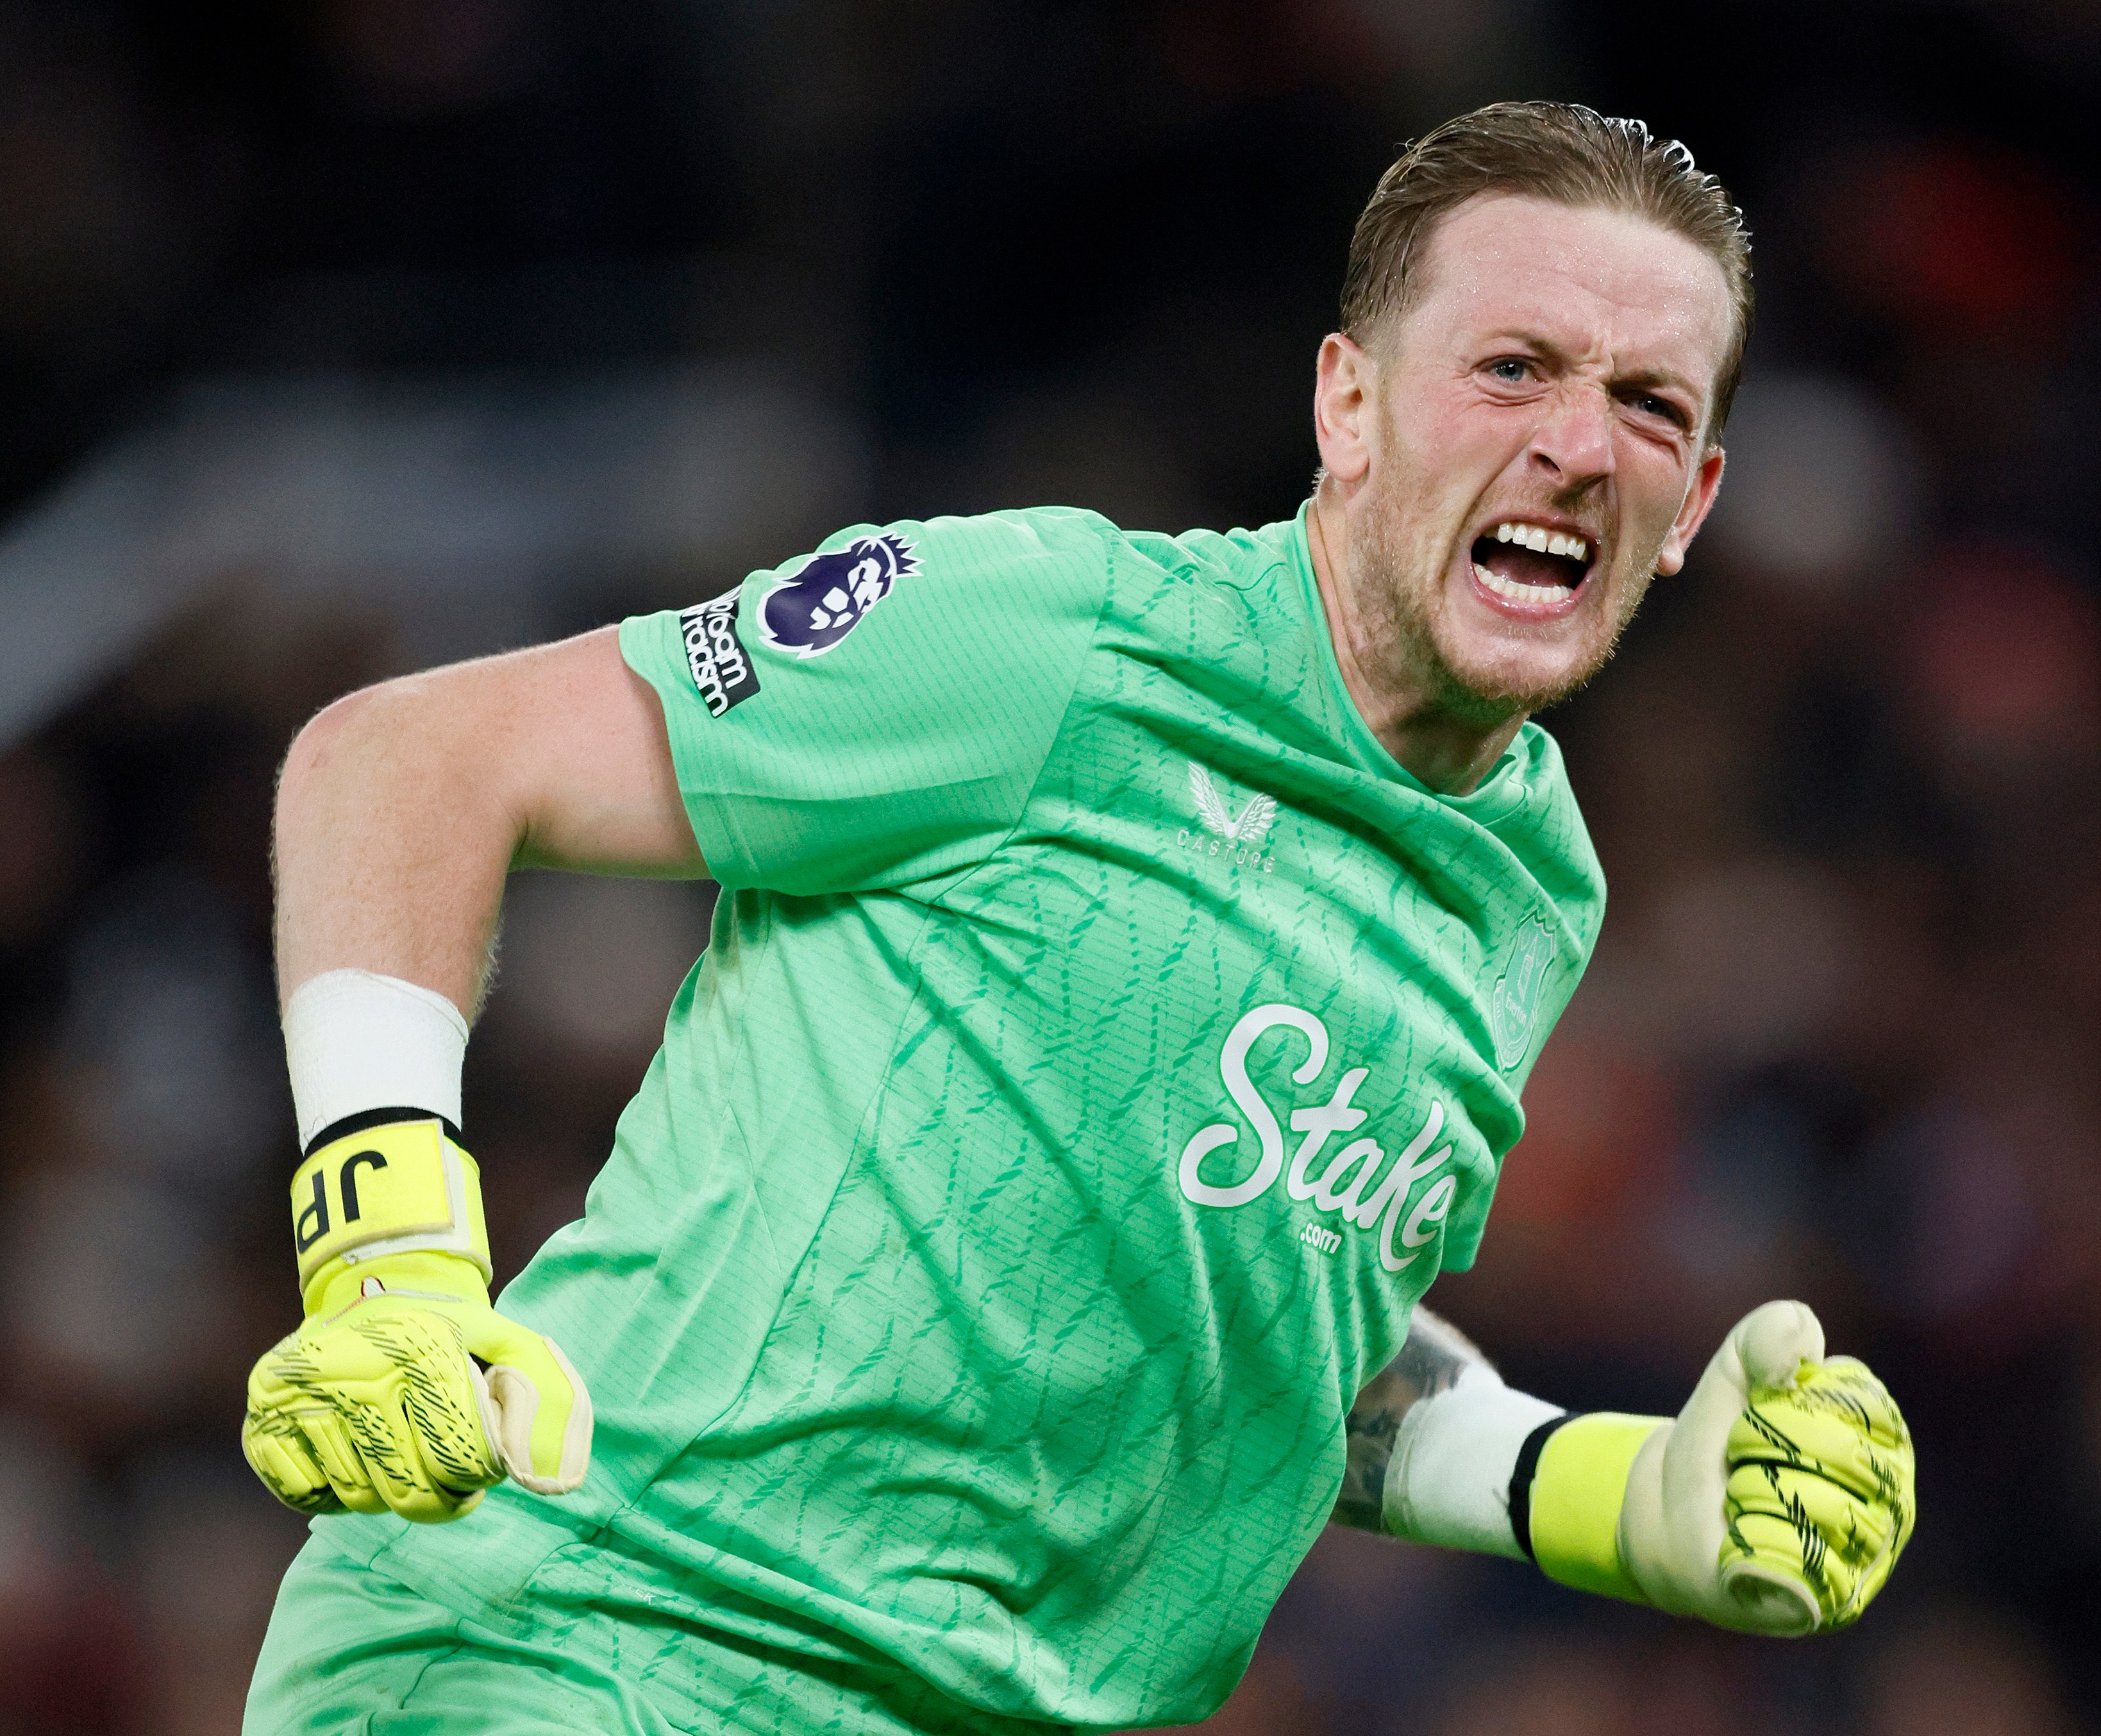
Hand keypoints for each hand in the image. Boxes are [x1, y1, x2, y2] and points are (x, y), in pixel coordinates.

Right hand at [243, 1118, 590, 1522]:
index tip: (477, 1450)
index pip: (463, 1461)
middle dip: (438, 1492)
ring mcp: (298, 1395)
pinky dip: (333, 1489)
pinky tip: (350, 1447)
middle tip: (440, 1463)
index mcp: (420, 1347)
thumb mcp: (509, 1344)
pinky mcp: (260, 1421)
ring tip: (396, 1445)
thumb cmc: (452, 1332)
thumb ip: (550, 1399)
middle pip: (409, 1493)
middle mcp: (351, 1366)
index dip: (480, 1472)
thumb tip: (561, 1482)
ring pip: (359, 1498)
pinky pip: (305, 1497)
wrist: (373, 1290)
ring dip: (386, 1488)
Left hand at [1620, 1301, 1914, 1633]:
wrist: (1667, 1509)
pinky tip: (1740, 1540)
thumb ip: (1765, 1336)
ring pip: (1817, 1507)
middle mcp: (1893, 1505)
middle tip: (1741, 1459)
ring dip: (1755, 1492)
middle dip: (1765, 1443)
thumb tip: (1802, 1345)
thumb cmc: (1717, 1440)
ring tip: (1742, 1498)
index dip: (1790, 1401)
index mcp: (1886, 1444)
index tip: (1760, 1412)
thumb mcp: (1732, 1371)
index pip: (1859, 1403)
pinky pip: (1798, 1564)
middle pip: (1838, 1453)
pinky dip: (1753, 1543)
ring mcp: (1867, 1560)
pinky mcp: (1829, 1604)